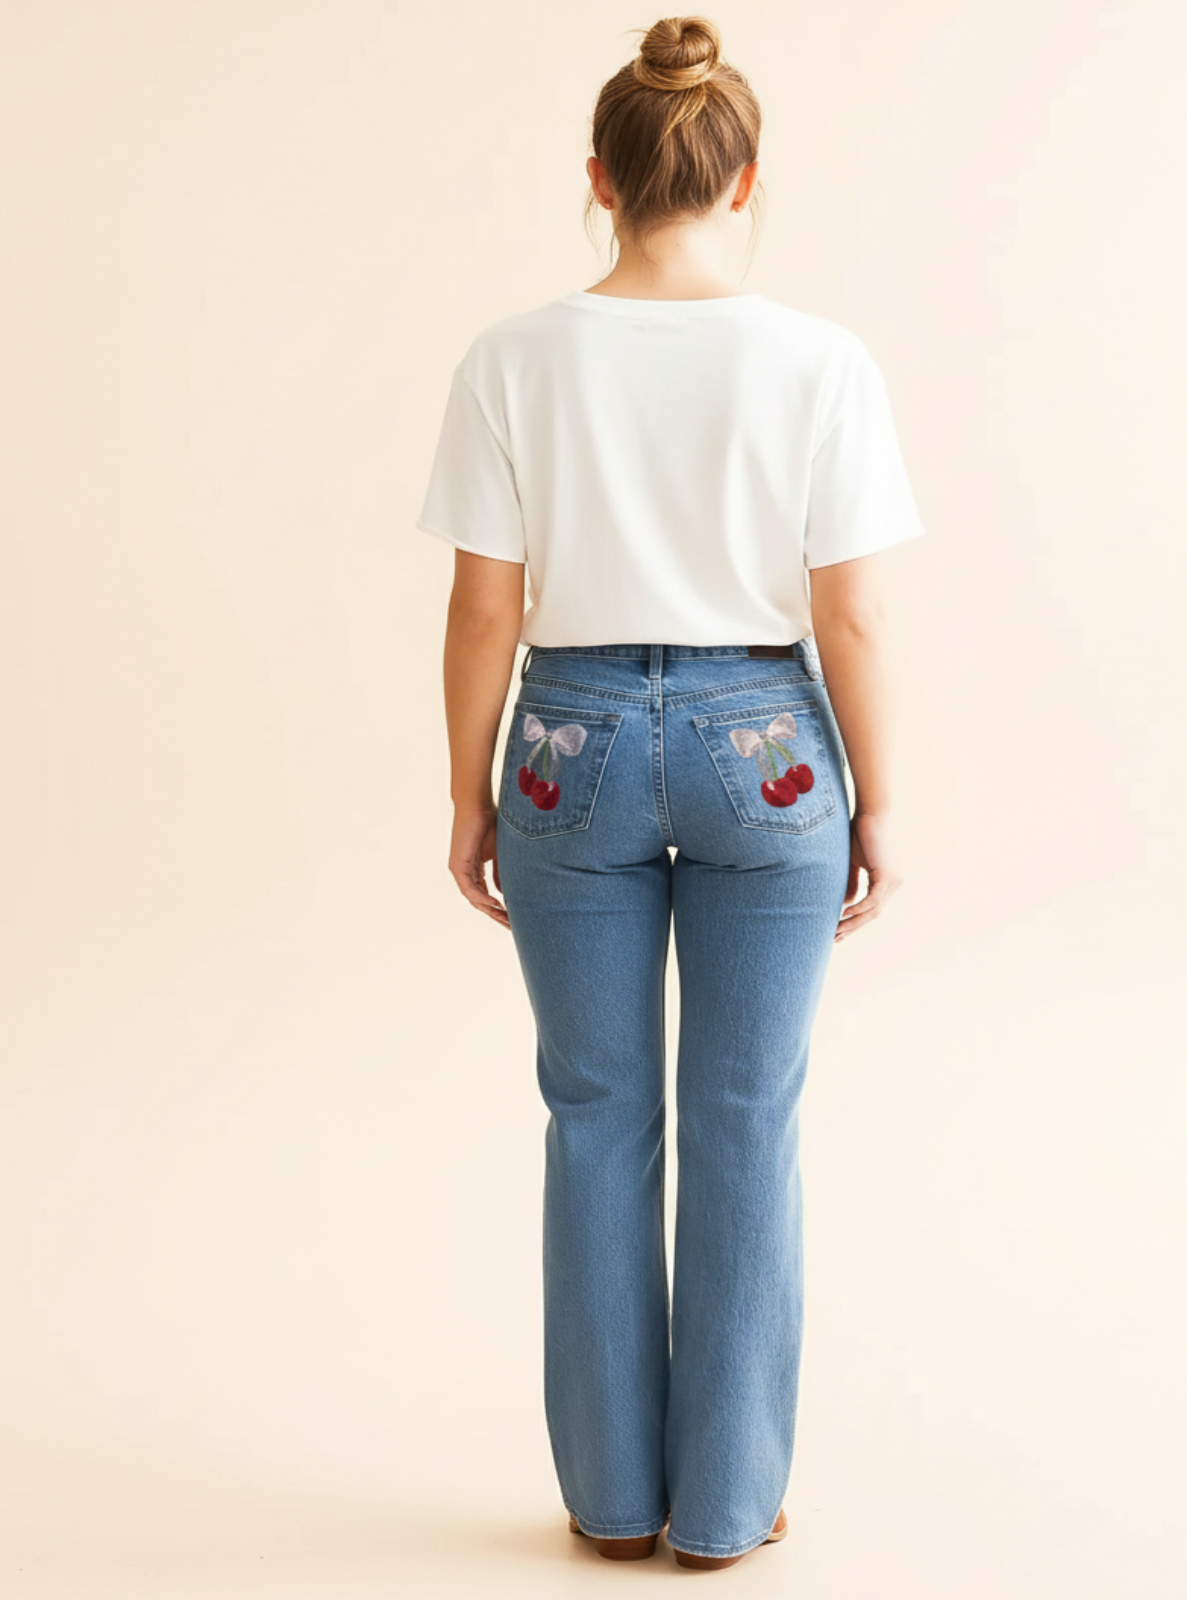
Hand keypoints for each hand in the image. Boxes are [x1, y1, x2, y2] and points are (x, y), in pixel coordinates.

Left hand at [448, 804, 509, 929]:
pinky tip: (496, 906)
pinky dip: (483, 898)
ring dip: (490, 911)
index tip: (513, 918)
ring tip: (506, 920)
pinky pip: (470, 889)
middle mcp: (464, 873)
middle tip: (511, 926)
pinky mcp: (457, 866)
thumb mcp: (500, 853)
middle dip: (496, 915)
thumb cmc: (489, 823)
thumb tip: (504, 894)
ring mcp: (459, 870)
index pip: (484, 895)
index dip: (498, 908)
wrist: (477, 805)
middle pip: (479, 901)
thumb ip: (501, 873)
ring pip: (474, 898)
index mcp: (473, 870)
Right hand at [835, 810, 902, 942]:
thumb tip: (846, 904)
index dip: (855, 921)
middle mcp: (894, 883)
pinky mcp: (887, 876)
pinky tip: (844, 915)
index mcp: (888, 880)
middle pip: (873, 914)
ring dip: (854, 922)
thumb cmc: (859, 833)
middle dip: (853, 927)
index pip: (872, 908)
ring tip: (836, 931)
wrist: (870, 813)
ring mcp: (893, 881)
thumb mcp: (852, 863)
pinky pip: (872, 900)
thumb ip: (850, 883)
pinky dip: (858, 909)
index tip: (838, 931)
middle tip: (835, 939)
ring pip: (873, 910)